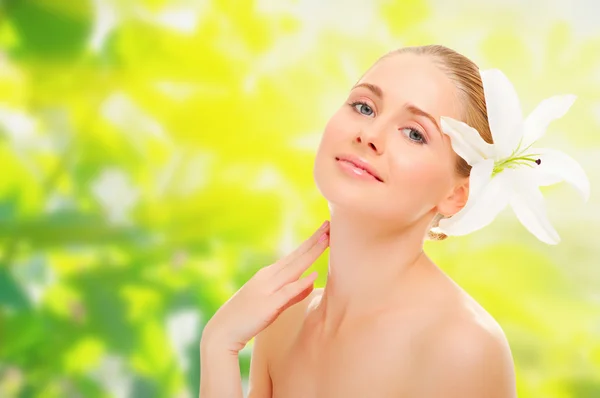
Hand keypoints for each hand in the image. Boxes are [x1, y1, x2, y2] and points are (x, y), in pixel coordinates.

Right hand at [201, 221, 329, 353]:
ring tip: (326, 240)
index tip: (326, 230)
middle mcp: (268, 277)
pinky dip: (300, 282)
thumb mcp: (272, 302)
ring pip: (293, 268)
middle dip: (314, 241)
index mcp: (269, 275)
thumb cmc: (246, 317)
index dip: (311, 243)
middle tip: (329, 225)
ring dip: (310, 254)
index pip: (294, 255)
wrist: (222, 331)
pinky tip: (312, 275)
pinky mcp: (267, 305)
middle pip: (296, 256)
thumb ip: (292, 294)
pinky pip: (286, 292)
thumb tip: (311, 283)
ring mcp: (267, 289)